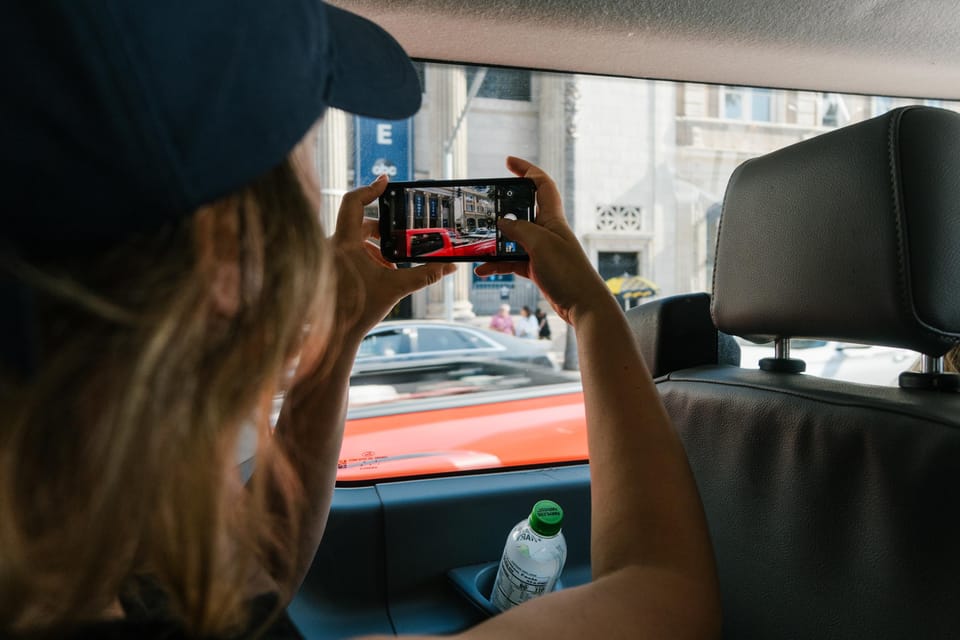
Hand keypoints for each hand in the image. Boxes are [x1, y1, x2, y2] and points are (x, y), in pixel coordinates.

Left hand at [296, 176, 454, 379]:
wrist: (334, 336)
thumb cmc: (359, 311)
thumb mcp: (396, 288)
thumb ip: (425, 275)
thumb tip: (450, 266)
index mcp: (343, 242)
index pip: (354, 201)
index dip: (371, 188)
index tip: (387, 181)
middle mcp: (331, 244)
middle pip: (359, 221)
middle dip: (383, 229)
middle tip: (402, 234)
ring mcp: (328, 255)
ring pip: (354, 238)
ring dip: (375, 245)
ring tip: (392, 262)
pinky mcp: (328, 265)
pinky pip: (348, 250)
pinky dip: (365, 255)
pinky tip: (380, 272)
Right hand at [475, 157, 612, 325]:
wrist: (583, 305)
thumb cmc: (569, 272)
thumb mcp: (540, 244)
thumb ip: (519, 229)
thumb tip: (502, 221)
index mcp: (552, 218)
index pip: (541, 184)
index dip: (526, 169)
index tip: (508, 162)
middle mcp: (547, 231)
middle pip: (523, 210)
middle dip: (503, 206)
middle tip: (484, 206)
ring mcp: (542, 250)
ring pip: (513, 238)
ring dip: (495, 241)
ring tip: (478, 242)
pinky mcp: (537, 268)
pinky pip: (512, 261)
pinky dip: (498, 264)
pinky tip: (483, 269)